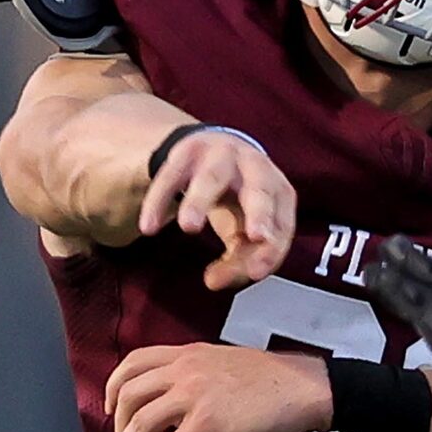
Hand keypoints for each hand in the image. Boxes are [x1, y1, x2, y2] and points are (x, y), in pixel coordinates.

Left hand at [103, 343, 333, 431]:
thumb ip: (197, 373)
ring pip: (140, 423)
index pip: (135, 361)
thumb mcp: (226, 362)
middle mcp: (185, 370)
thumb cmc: (275, 380)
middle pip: (129, 393)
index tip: (113, 406)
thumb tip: (178, 401)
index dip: (115, 385)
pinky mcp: (207, 422)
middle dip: (117, 423)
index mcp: (189, 354)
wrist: (304, 387)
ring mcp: (194, 395)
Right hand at [140, 130, 296, 290]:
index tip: (255, 273)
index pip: (281, 224)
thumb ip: (238, 258)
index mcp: (278, 191)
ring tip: (189, 228)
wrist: (214, 148)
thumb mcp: (244, 226)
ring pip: (212, 178)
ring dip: (200, 202)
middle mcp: (255, 168)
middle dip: (260, 213)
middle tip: (256, 237)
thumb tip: (215, 282)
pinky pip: (170, 176)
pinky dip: (158, 201)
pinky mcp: (187, 151)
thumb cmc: (237, 198)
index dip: (272, 249)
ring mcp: (221, 156)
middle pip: (261, 191)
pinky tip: (149, 227)